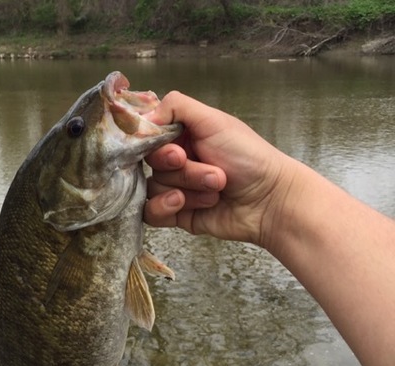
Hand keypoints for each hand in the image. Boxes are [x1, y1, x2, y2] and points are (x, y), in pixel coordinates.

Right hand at [144, 91, 296, 247]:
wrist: (268, 200)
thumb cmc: (248, 157)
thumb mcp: (213, 120)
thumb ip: (175, 107)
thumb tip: (143, 118)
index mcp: (182, 136)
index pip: (147, 138)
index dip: (157, 148)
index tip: (178, 153)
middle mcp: (175, 161)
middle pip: (152, 166)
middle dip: (183, 171)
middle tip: (213, 173)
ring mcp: (174, 188)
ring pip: (153, 189)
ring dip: (187, 189)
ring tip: (215, 190)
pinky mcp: (175, 214)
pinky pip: (151, 213)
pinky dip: (167, 208)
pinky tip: (186, 205)